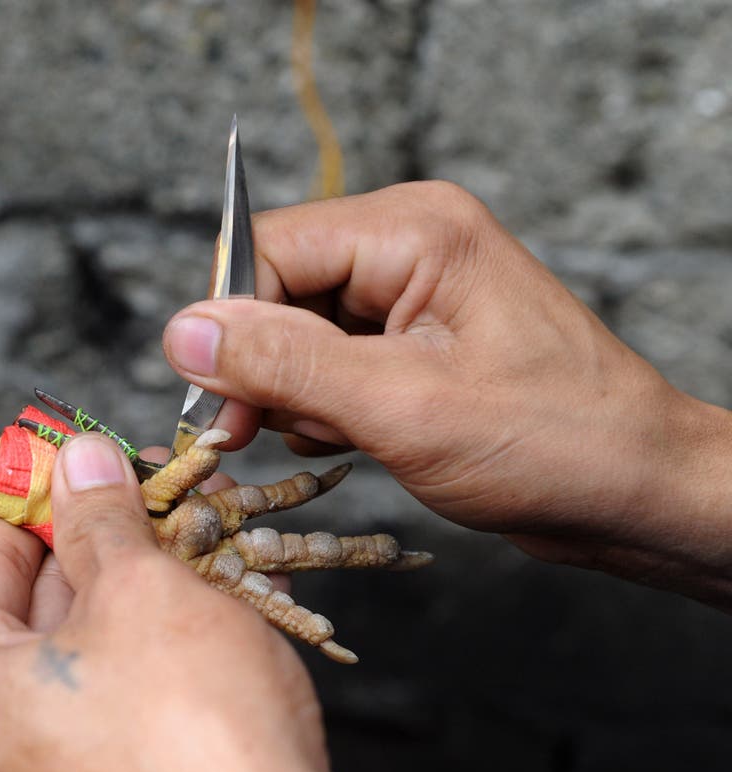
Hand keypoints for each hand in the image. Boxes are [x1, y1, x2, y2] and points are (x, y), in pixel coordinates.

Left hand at [0, 434, 400, 771]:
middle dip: (107, 532)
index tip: (76, 442)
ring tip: (204, 528)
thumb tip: (77, 461)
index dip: (35, 486)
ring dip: (150, 581)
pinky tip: (222, 600)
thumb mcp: (139, 590)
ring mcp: (60, 771)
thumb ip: (100, 517)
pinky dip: (170, 640)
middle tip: (158, 479)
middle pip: (42, 598)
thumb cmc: (193, 743)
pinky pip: (133, 689)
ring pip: (98, 642)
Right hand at [162, 181, 731, 604]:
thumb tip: (183, 333)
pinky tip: (360, 440)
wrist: (634, 493)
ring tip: (353, 436)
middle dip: (268, 370)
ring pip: (294, 335)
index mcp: (413, 230)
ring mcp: (410, 295)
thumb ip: (285, 365)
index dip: (230, 326)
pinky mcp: (410, 342)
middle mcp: (408, 247)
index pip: (268, 250)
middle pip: (276, 292)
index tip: (218, 406)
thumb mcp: (401, 407)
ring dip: (298, 396)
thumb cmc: (553, 442)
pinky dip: (324, 409)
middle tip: (276, 431)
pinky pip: (327, 363)